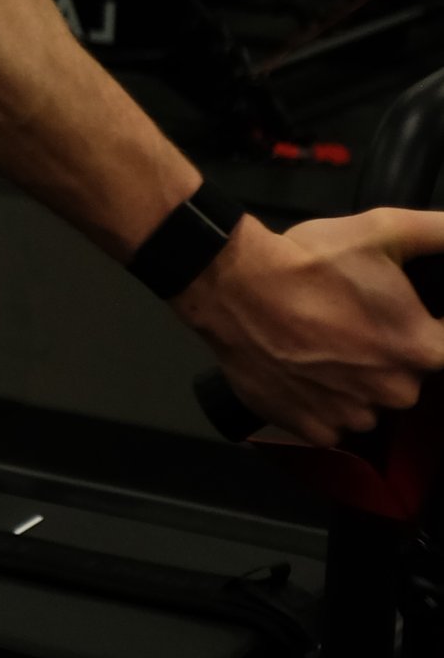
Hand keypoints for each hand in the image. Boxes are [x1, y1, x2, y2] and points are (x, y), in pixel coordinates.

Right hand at [179, 209, 443, 444]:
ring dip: (357, 383)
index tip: (402, 317)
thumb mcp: (383, 228)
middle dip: (389, 356)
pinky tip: (306, 370)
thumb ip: (437, 233)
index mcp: (417, 348)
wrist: (233, 286)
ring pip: (371, 404)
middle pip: (408, 380)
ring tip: (325, 344)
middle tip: (355, 322)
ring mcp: (350, 414)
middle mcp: (391, 391)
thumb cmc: (308, 261)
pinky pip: (333, 426)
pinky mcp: (311, 428)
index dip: (428, 331)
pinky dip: (323, 405)